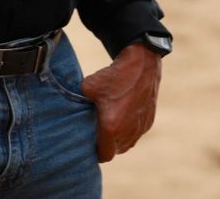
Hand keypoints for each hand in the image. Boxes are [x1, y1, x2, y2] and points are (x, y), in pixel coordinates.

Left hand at [81, 43, 161, 162]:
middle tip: (99, 131)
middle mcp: (128, 131)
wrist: (142, 63)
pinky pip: (137, 133)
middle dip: (107, 144)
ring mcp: (140, 127)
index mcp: (111, 127)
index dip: (96, 152)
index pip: (104, 155)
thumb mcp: (87, 87)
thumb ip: (78, 101)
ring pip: (127, 143)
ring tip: (112, 124)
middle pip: (115, 150)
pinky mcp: (149, 120)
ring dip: (120, 139)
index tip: (91, 143)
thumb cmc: (114, 75)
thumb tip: (71, 105)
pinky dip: (130, 129)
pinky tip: (125, 115)